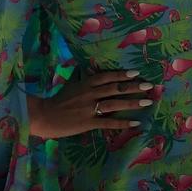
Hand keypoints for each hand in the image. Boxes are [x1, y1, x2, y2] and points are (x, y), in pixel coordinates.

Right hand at [27, 70, 154, 138]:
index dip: (123, 74)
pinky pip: (108, 122)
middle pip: (116, 88)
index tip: (137, 73)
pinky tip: (136, 123)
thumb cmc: (56, 100)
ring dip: (133, 103)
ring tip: (147, 102)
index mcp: (86, 83)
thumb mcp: (71, 84)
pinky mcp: (88, 122)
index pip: (108, 76)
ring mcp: (90, 108)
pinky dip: (123, 123)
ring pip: (115, 103)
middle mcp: (90, 93)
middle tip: (149, 85)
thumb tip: (88, 67)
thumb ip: (82, 77)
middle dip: (134, 87)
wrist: (42, 116)